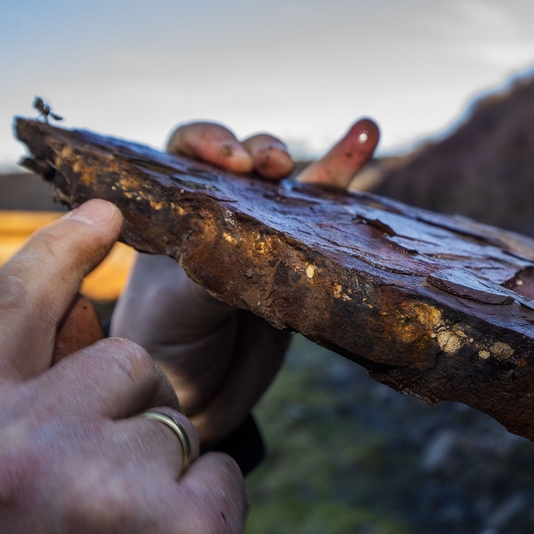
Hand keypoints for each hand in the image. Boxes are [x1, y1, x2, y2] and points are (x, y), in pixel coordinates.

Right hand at [0, 200, 245, 533]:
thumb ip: (2, 409)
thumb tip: (75, 320)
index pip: (9, 306)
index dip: (59, 249)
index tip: (106, 212)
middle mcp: (16, 449)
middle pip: (121, 362)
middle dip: (125, 408)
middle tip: (92, 495)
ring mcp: (106, 488)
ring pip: (174, 423)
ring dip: (156, 474)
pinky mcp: (187, 533)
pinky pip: (218, 478)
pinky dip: (199, 518)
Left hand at [111, 119, 379, 443]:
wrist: (194, 399)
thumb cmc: (164, 345)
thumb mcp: (176, 306)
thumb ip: (208, 273)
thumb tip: (251, 248)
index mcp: (175, 214)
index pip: (185, 155)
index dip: (208, 143)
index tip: (228, 161)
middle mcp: (219, 216)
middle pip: (247, 161)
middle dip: (263, 152)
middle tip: (272, 167)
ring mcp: (264, 239)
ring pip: (295, 187)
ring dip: (326, 160)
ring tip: (362, 134)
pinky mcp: (303, 267)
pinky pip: (329, 222)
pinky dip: (348, 181)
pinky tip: (369, 139)